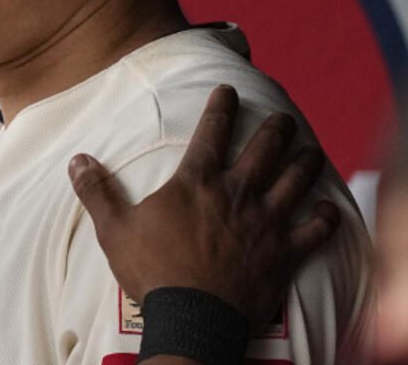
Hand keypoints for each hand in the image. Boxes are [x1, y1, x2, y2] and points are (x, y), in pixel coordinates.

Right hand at [67, 84, 338, 326]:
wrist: (193, 318)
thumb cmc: (153, 271)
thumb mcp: (113, 229)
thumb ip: (96, 191)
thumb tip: (77, 160)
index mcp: (197, 182)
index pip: (212, 132)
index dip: (221, 107)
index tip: (229, 89)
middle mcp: (237, 193)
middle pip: (265, 150)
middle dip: (276, 128)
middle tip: (283, 116)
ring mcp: (264, 222)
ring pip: (295, 181)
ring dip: (305, 162)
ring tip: (311, 149)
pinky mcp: (283, 253)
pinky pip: (313, 231)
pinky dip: (325, 219)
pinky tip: (330, 209)